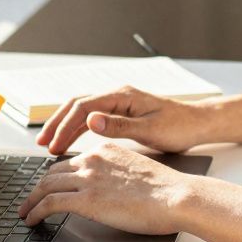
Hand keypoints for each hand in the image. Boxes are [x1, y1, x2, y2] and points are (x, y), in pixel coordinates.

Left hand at [17, 142, 195, 234]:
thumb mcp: (136, 170)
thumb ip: (116, 174)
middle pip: (52, 172)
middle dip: (38, 188)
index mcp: (105, 150)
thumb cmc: (166, 190)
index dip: (55, 176)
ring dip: (31, 201)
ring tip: (26, 213)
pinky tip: (32, 219)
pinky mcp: (85, 200)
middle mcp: (92, 159)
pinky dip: (35, 211)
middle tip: (30, 200)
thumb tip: (108, 191)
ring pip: (45, 186)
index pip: (70, 162)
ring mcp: (87, 178)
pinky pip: (49, 203)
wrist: (176, 196)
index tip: (49, 186)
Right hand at [35, 86, 212, 154]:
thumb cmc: (180, 127)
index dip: (64, 126)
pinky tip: (71, 142)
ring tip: (51, 145)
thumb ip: (119, 126)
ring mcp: (119, 103)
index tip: (53, 144)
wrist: (199, 124)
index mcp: (123, 96)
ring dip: (65, 126)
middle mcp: (118, 95)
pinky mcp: (122, 113)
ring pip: (83, 111)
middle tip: (43, 144)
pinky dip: (78, 129)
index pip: (83, 107)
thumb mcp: (151, 130)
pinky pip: (93, 118)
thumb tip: (91, 121)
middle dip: (57, 123)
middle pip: (77, 105)